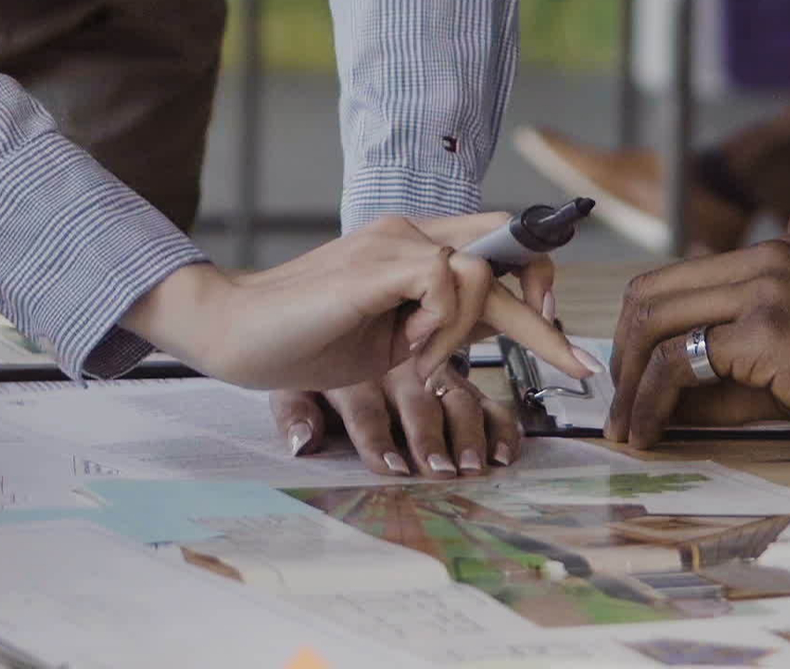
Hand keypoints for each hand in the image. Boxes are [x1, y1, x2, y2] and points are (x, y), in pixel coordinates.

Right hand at [129, 216, 593, 391]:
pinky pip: (447, 283)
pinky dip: (444, 325)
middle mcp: (407, 228)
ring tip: (418, 360)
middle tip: (580, 365)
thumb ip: (436, 326)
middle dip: (548, 316)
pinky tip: (408, 350)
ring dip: (469, 330)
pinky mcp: (377, 260)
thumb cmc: (301, 341)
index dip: (536, 277)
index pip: (496, 243)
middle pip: (508, 249)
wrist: (233, 333)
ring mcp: (392, 240)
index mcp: (410, 244)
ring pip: (481, 271)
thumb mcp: (389, 341)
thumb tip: (488, 331)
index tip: (555, 327)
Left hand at [272, 352, 524, 478]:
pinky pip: (478, 396)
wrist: (289, 319)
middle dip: (430, 437)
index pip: (367, 410)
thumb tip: (303, 444)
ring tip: (473, 465)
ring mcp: (426, 365)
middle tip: (442, 470)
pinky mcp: (448, 374)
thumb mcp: (284, 385)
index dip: (378, 440)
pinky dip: (496, 423)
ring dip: (466, 434)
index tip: (391, 469)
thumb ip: (293, 413)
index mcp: (351, 368)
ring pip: (455, 395)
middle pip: (419, 402)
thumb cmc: (294, 352)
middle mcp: (392, 365)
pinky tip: (504, 449)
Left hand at [607, 237, 789, 453]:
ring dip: (630, 382)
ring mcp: (766, 289)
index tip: (631, 378)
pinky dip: (654, 400)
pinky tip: (652, 431)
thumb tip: (671, 398)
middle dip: (622, 355)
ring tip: (627, 428)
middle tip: (617, 405)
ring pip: (657, 322)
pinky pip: (684, 362)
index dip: (640, 331)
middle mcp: (766, 260)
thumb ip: (737, 367)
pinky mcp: (770, 331)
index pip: (675, 280)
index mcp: (776, 256)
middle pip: (651, 293)